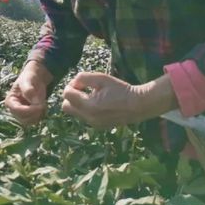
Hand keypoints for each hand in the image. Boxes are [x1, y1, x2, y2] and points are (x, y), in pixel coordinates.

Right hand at [5, 61, 53, 125]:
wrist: (36, 79)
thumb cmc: (29, 78)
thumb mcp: (28, 81)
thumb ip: (29, 90)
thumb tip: (34, 102)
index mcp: (10, 100)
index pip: (17, 110)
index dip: (29, 110)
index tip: (40, 106)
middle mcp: (14, 110)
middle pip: (23, 119)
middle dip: (35, 113)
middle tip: (44, 104)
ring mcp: (21, 114)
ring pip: (30, 122)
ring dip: (39, 114)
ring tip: (43, 103)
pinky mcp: (29, 116)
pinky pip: (35, 121)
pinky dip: (41, 115)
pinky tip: (43, 105)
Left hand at [61, 72, 176, 128]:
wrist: (138, 105)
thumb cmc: (120, 89)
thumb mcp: (101, 78)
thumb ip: (83, 78)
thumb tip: (73, 83)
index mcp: (89, 105)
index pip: (67, 95)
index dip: (71, 86)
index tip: (82, 83)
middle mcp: (89, 118)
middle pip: (66, 107)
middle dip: (71, 96)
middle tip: (83, 89)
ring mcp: (93, 124)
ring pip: (74, 113)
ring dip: (77, 103)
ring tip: (91, 95)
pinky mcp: (98, 126)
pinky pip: (84, 117)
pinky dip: (85, 109)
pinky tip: (98, 103)